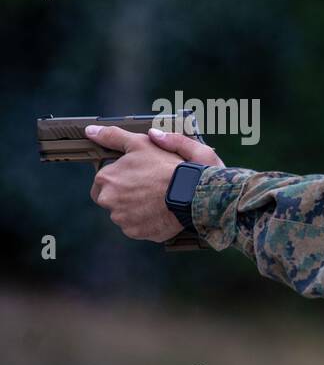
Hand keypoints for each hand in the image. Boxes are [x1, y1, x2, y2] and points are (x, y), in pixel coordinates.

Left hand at [86, 126, 224, 241]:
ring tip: (155, 200)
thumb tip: (91, 131)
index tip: (136, 176)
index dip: (120, 178)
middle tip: (146, 188)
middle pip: (110, 199)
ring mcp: (123, 219)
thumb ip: (113, 136)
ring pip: (124, 215)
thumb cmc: (168, 167)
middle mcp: (109, 201)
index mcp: (106, 179)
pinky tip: (159, 212)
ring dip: (135, 209)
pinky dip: (146, 222)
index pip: (102, 181)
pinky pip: (137, 228)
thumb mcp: (142, 143)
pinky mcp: (137, 232)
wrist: (192, 193)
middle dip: (124, 195)